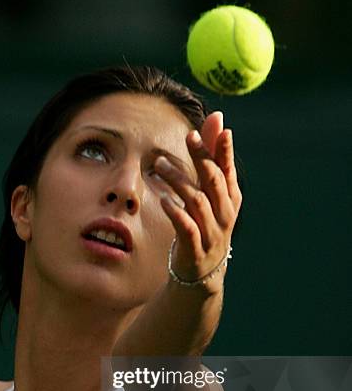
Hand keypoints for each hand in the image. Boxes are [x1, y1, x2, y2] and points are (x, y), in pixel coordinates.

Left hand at [155, 111, 241, 289]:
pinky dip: (175, 212)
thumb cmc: (205, 225)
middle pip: (215, 181)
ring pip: (198, 201)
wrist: (201, 273)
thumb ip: (212, 157)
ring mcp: (212, 233)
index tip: (219, 126)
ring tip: (160, 166)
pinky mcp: (195, 249)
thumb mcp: (210, 193)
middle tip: (188, 136)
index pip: (228, 169)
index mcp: (230, 198)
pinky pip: (186, 227)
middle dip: (203, 157)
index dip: (224, 148)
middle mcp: (225, 214)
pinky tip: (163, 200)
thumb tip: (217, 117)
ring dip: (179, 181)